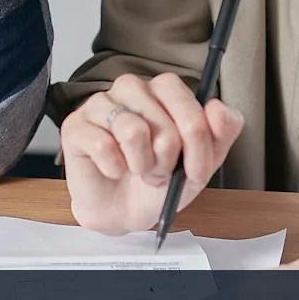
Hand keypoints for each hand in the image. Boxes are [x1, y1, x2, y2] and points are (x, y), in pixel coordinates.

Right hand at [60, 72, 243, 235]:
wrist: (124, 211)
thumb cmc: (160, 181)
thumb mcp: (203, 161)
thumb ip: (223, 130)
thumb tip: (216, 107)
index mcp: (165, 90)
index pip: (188, 104)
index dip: (196, 144)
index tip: (194, 170)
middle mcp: (132, 88)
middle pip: (163, 123)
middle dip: (167, 161)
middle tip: (159, 172)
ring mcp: (101, 103)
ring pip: (132, 131)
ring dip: (141, 165)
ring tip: (137, 170)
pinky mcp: (76, 125)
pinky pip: (103, 145)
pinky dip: (114, 168)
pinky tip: (113, 170)